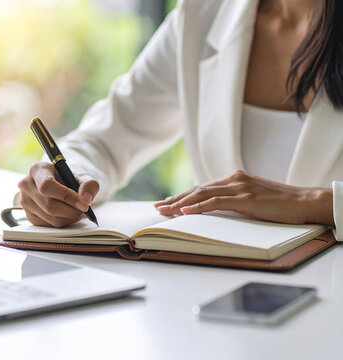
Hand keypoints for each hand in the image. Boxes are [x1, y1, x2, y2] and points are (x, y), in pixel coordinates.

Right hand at [18, 162, 99, 227]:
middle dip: (71, 210)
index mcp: (38, 169)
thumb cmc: (69, 180)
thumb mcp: (82, 177)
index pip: (47, 186)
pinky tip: (69, 215)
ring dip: (70, 218)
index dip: (67, 196)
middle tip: (84, 210)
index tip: (83, 202)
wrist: (59, 187)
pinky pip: (49, 225)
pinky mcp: (29, 216)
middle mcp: (26, 184)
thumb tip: (85, 200)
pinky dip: (64, 222)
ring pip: (50, 217)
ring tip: (78, 211)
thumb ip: (89, 185)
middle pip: (49, 205)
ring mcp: (25, 201)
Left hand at [154, 170, 333, 225]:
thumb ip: (234, 200)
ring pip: (202, 194)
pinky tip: (185, 211)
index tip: (167, 204)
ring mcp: (238, 187)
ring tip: (164, 211)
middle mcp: (233, 180)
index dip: (182, 196)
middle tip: (157, 207)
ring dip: (180, 203)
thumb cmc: (280, 204)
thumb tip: (215, 210)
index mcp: (234, 180)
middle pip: (196, 189)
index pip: (202, 188)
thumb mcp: (252, 199)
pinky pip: (216, 202)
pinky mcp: (245, 198)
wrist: (304, 201)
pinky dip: (198, 206)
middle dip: (174, 199)